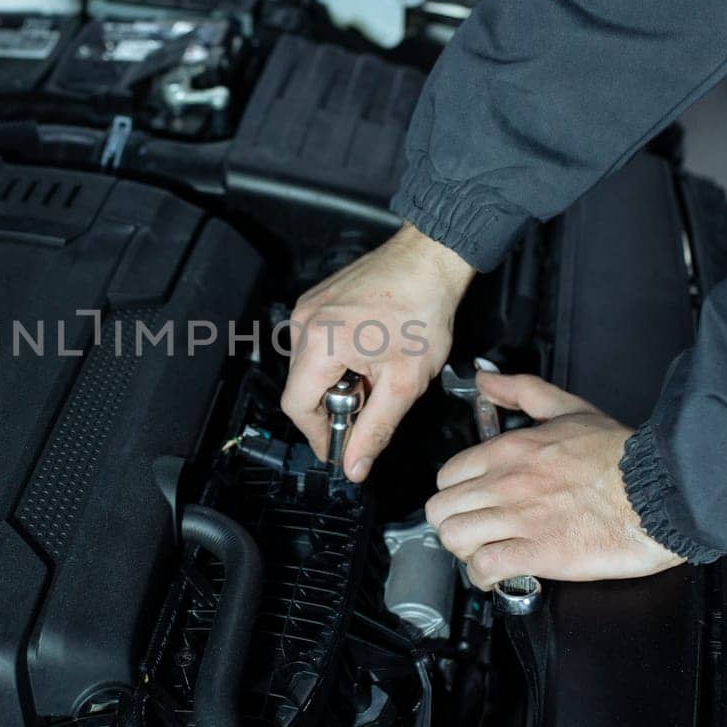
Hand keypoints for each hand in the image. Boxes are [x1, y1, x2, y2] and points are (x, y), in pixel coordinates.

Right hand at [282, 223, 474, 482]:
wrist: (429, 261)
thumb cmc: (423, 311)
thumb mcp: (404, 383)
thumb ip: (375, 429)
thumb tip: (354, 466)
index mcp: (320, 344)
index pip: (297, 407)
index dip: (317, 434)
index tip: (339, 447)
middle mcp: (304, 323)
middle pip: (301, 387)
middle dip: (332, 406)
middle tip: (370, 405)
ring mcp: (308, 307)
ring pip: (308, 365)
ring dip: (335, 381)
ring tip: (374, 372)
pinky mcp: (317, 299)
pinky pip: (315, 342)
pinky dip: (336, 358)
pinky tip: (369, 352)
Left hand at [425, 371, 682, 588]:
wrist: (662, 491)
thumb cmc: (621, 456)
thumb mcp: (569, 409)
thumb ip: (523, 391)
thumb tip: (488, 382)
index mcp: (510, 450)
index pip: (447, 476)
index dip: (455, 495)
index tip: (471, 504)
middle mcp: (507, 483)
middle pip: (441, 510)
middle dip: (453, 524)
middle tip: (475, 532)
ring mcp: (520, 519)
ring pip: (454, 538)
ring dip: (464, 551)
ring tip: (484, 553)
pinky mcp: (539, 553)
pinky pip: (484, 569)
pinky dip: (484, 577)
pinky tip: (498, 576)